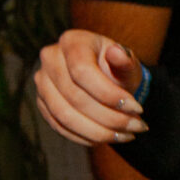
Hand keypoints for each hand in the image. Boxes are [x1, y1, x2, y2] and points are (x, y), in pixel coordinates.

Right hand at [34, 28, 148, 146]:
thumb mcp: (127, 62)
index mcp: (72, 41)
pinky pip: (60, 127)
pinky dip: (86, 137)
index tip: (137, 109)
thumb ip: (125, 60)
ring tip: (126, 136)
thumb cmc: (117, 68)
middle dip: (110, 118)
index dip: (109, 94)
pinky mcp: (42, 104)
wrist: (104, 77)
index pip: (82, 71)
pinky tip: (108, 138)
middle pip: (75, 97)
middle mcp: (50, 59)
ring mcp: (42, 83)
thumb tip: (117, 52)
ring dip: (98, 132)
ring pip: (65, 116)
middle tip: (137, 127)